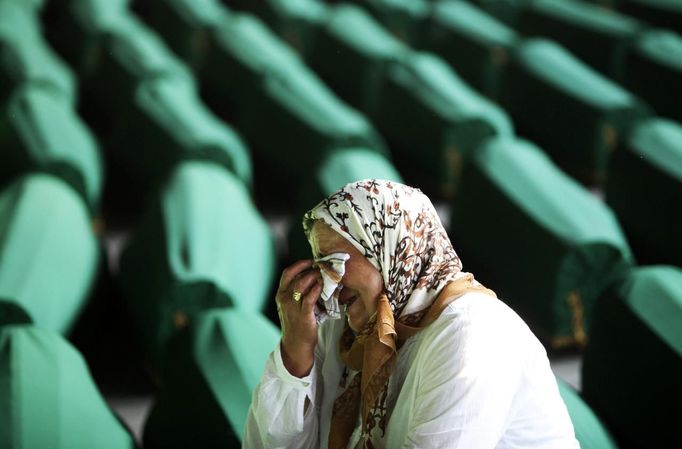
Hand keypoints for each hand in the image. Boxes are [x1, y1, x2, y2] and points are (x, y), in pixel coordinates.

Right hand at [276, 259, 321, 376]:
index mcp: (280, 295)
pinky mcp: (303, 315)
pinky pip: (310, 298)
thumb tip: (315, 278)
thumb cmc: (296, 324)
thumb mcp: (292, 306)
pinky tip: (323, 286)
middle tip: (323, 267)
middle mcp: (284, 299)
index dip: (300, 265)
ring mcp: (292, 307)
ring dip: (315, 277)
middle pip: (297, 277)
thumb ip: (299, 292)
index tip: (312, 262)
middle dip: (311, 269)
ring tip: (325, 275)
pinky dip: (317, 289)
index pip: (287, 273)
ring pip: (302, 284)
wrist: (295, 345)